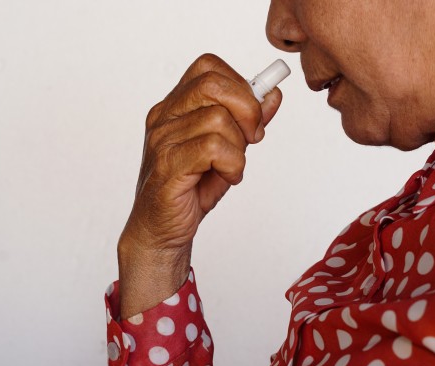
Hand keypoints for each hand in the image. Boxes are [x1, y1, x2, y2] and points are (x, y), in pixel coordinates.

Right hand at [117, 54, 282, 317]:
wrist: (162, 229)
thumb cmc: (191, 188)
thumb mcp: (228, 149)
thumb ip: (248, 121)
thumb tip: (273, 94)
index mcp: (174, 106)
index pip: (208, 67)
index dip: (240, 84)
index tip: (252, 114)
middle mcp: (164, 117)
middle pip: (213, 85)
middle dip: (247, 109)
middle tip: (253, 137)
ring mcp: (162, 140)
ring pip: (218, 119)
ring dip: (239, 147)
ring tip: (232, 166)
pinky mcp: (168, 165)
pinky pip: (214, 148)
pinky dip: (233, 163)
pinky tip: (228, 176)